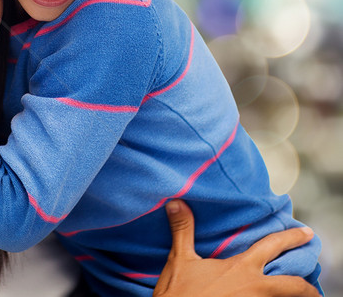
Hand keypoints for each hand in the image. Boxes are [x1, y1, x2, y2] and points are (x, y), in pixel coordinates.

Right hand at [154, 200, 319, 296]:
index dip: (291, 238)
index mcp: (241, 268)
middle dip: (307, 287)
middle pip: (293, 286)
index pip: (272, 247)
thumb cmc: (180, 292)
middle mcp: (254, 288)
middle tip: (314, 286)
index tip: (306, 234)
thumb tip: (176, 203)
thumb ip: (183, 230)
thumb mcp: (180, 259)